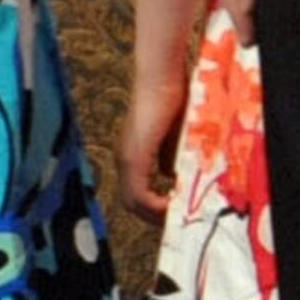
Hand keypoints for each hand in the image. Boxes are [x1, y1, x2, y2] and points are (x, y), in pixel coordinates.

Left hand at [115, 55, 190, 217]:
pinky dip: (154, 206)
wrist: (162, 78)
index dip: (153, 208)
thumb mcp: (174, 136)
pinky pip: (138, 194)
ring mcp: (127, 158)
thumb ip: (169, 156)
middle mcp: (124, 160)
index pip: (136, 193)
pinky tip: (172, 205)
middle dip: (154, 216)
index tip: (175, 212)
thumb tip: (171, 176)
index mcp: (132, 155)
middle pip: (131, 203)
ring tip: (175, 216)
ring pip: (132, 202)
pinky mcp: (134, 156)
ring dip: (154, 214)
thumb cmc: (171, 99)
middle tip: (175, 221)